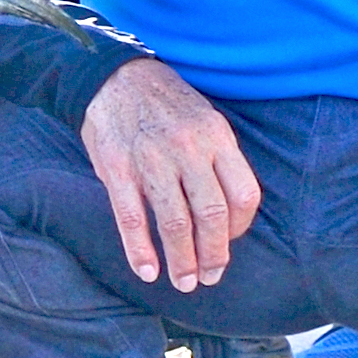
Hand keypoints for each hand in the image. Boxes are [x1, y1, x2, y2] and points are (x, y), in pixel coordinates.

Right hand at [80, 55, 257, 289]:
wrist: (114, 75)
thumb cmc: (166, 104)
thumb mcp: (206, 119)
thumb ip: (217, 160)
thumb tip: (228, 214)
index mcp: (216, 137)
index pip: (244, 195)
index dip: (241, 228)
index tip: (229, 243)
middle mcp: (188, 149)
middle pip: (212, 215)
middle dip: (214, 255)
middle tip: (210, 277)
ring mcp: (151, 160)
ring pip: (175, 222)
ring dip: (182, 261)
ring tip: (184, 282)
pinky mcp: (118, 169)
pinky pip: (132, 218)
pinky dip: (140, 250)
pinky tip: (147, 271)